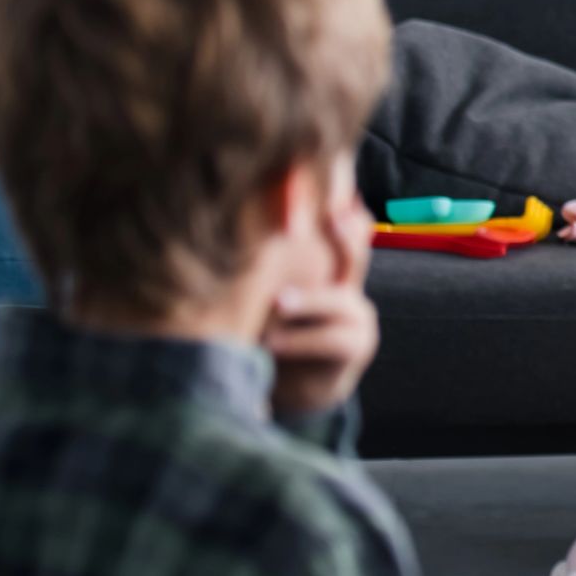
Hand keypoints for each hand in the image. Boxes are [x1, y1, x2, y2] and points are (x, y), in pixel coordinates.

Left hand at [266, 172, 376, 414]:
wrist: (292, 385)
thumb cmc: (269, 328)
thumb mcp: (266, 293)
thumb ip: (260, 264)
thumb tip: (218, 219)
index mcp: (324, 263)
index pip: (340, 225)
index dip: (333, 207)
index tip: (319, 190)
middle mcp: (347, 282)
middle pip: (354, 251)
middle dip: (342, 235)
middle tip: (324, 220)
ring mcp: (357, 314)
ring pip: (338, 300)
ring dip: (307, 301)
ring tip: (278, 304)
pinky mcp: (355, 346)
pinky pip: (331, 340)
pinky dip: (298, 340)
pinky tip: (270, 342)